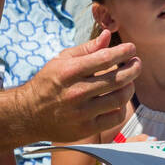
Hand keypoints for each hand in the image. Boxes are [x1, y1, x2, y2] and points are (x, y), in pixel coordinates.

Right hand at [19, 32, 140, 142]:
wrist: (27, 115)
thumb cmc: (48, 83)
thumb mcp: (61, 60)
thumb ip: (86, 49)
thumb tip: (107, 35)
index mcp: (69, 72)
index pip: (105, 58)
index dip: (124, 52)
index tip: (131, 48)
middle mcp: (75, 92)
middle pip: (117, 79)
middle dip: (133, 68)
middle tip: (137, 63)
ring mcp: (81, 113)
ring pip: (119, 98)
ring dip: (130, 86)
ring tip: (130, 80)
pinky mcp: (85, 129)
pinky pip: (115, 117)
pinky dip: (122, 107)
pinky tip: (120, 100)